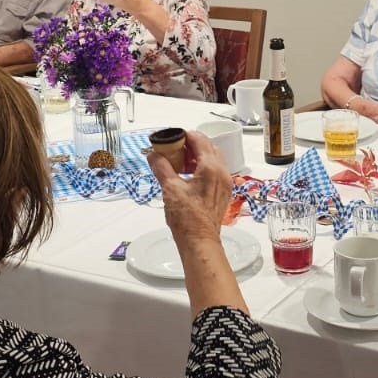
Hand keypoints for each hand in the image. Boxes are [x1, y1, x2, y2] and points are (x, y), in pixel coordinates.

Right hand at [146, 131, 231, 246]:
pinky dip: (202, 167)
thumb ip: (161, 167)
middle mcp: (222, 172)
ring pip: (213, 159)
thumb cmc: (187, 218)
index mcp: (211, 168)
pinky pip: (214, 171)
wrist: (200, 242)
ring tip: (179, 161)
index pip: (199, 140)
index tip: (170, 138)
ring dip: (196, 156)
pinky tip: (187, 175)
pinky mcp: (223, 192)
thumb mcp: (170, 189)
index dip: (184, 135)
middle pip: (208, 147)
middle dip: (191, 144)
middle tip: (173, 148)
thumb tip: (153, 154)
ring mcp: (225, 183)